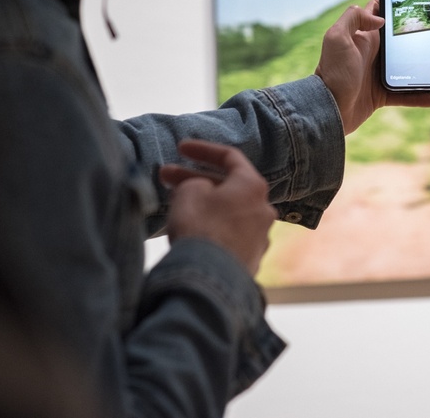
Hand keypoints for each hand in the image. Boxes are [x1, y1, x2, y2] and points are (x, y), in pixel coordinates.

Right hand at [158, 139, 275, 275]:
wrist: (211, 280)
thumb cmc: (202, 227)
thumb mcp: (190, 192)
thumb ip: (195, 183)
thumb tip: (203, 191)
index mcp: (253, 186)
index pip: (229, 157)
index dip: (202, 149)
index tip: (180, 148)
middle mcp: (264, 209)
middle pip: (228, 186)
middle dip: (195, 179)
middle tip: (165, 176)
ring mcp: (260, 236)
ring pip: (228, 211)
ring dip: (203, 204)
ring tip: (175, 203)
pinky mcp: (251, 260)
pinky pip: (229, 234)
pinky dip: (211, 226)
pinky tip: (192, 230)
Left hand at [315, 0, 429, 134]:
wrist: (328, 110)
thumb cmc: (332, 73)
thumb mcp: (336, 38)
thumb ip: (353, 18)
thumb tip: (379, 18)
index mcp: (363, 37)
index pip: (377, 14)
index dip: (392, 6)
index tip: (412, 0)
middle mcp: (371, 53)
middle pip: (398, 40)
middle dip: (416, 35)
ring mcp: (377, 74)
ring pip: (407, 68)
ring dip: (424, 67)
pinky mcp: (381, 95)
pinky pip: (406, 95)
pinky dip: (422, 97)